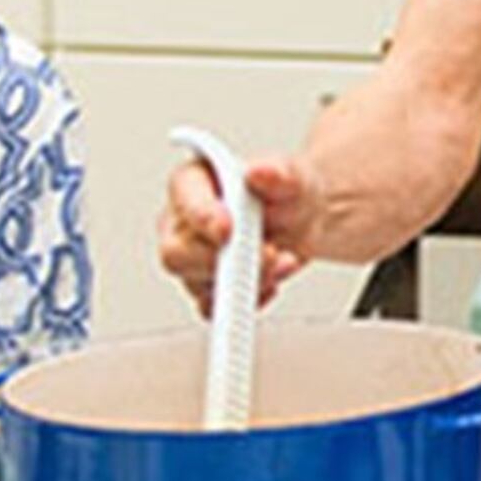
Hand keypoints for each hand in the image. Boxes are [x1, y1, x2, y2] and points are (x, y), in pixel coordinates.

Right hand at [158, 153, 319, 313]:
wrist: (304, 222)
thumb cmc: (285, 194)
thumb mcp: (290, 177)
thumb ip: (277, 174)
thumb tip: (259, 172)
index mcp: (191, 183)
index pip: (184, 202)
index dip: (202, 218)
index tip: (227, 230)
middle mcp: (182, 224)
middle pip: (176, 254)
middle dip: (223, 260)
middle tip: (267, 254)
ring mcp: (191, 259)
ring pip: (196, 285)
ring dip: (243, 281)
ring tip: (280, 263)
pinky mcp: (207, 287)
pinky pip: (213, 307)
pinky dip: (246, 301)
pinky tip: (269, 284)